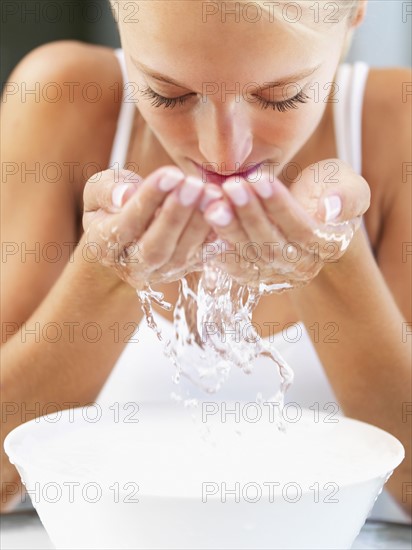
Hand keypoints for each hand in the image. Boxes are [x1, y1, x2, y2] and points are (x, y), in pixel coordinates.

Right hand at [82, 167, 221, 289]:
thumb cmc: (111, 204)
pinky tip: (223, 213)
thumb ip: (107, 189)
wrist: (126, 236)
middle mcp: (132, 266)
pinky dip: (215, 238)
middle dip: (177, 215)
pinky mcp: (184, 270)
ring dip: (199, 224)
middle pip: (156, 247)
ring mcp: (160, 272)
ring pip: (181, 255)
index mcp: (104, 244)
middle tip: (194, 185)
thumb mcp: (98, 190)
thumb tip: (126, 195)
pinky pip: (202, 258)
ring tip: (211, 193)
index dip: (148, 200)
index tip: (170, 174)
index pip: (127, 224)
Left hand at [202, 159, 370, 288]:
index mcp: (329, 244)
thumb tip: (329, 210)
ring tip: (214, 204)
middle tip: (231, 187)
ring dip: (231, 230)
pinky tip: (207, 229)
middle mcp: (303, 266)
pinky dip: (220, 251)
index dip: (280, 207)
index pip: (302, 229)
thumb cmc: (327, 191)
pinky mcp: (256, 275)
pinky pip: (236, 268)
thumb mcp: (347, 183)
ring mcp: (277, 274)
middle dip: (250, 215)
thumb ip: (347, 194)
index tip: (260, 180)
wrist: (310, 213)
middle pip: (273, 245)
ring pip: (251, 257)